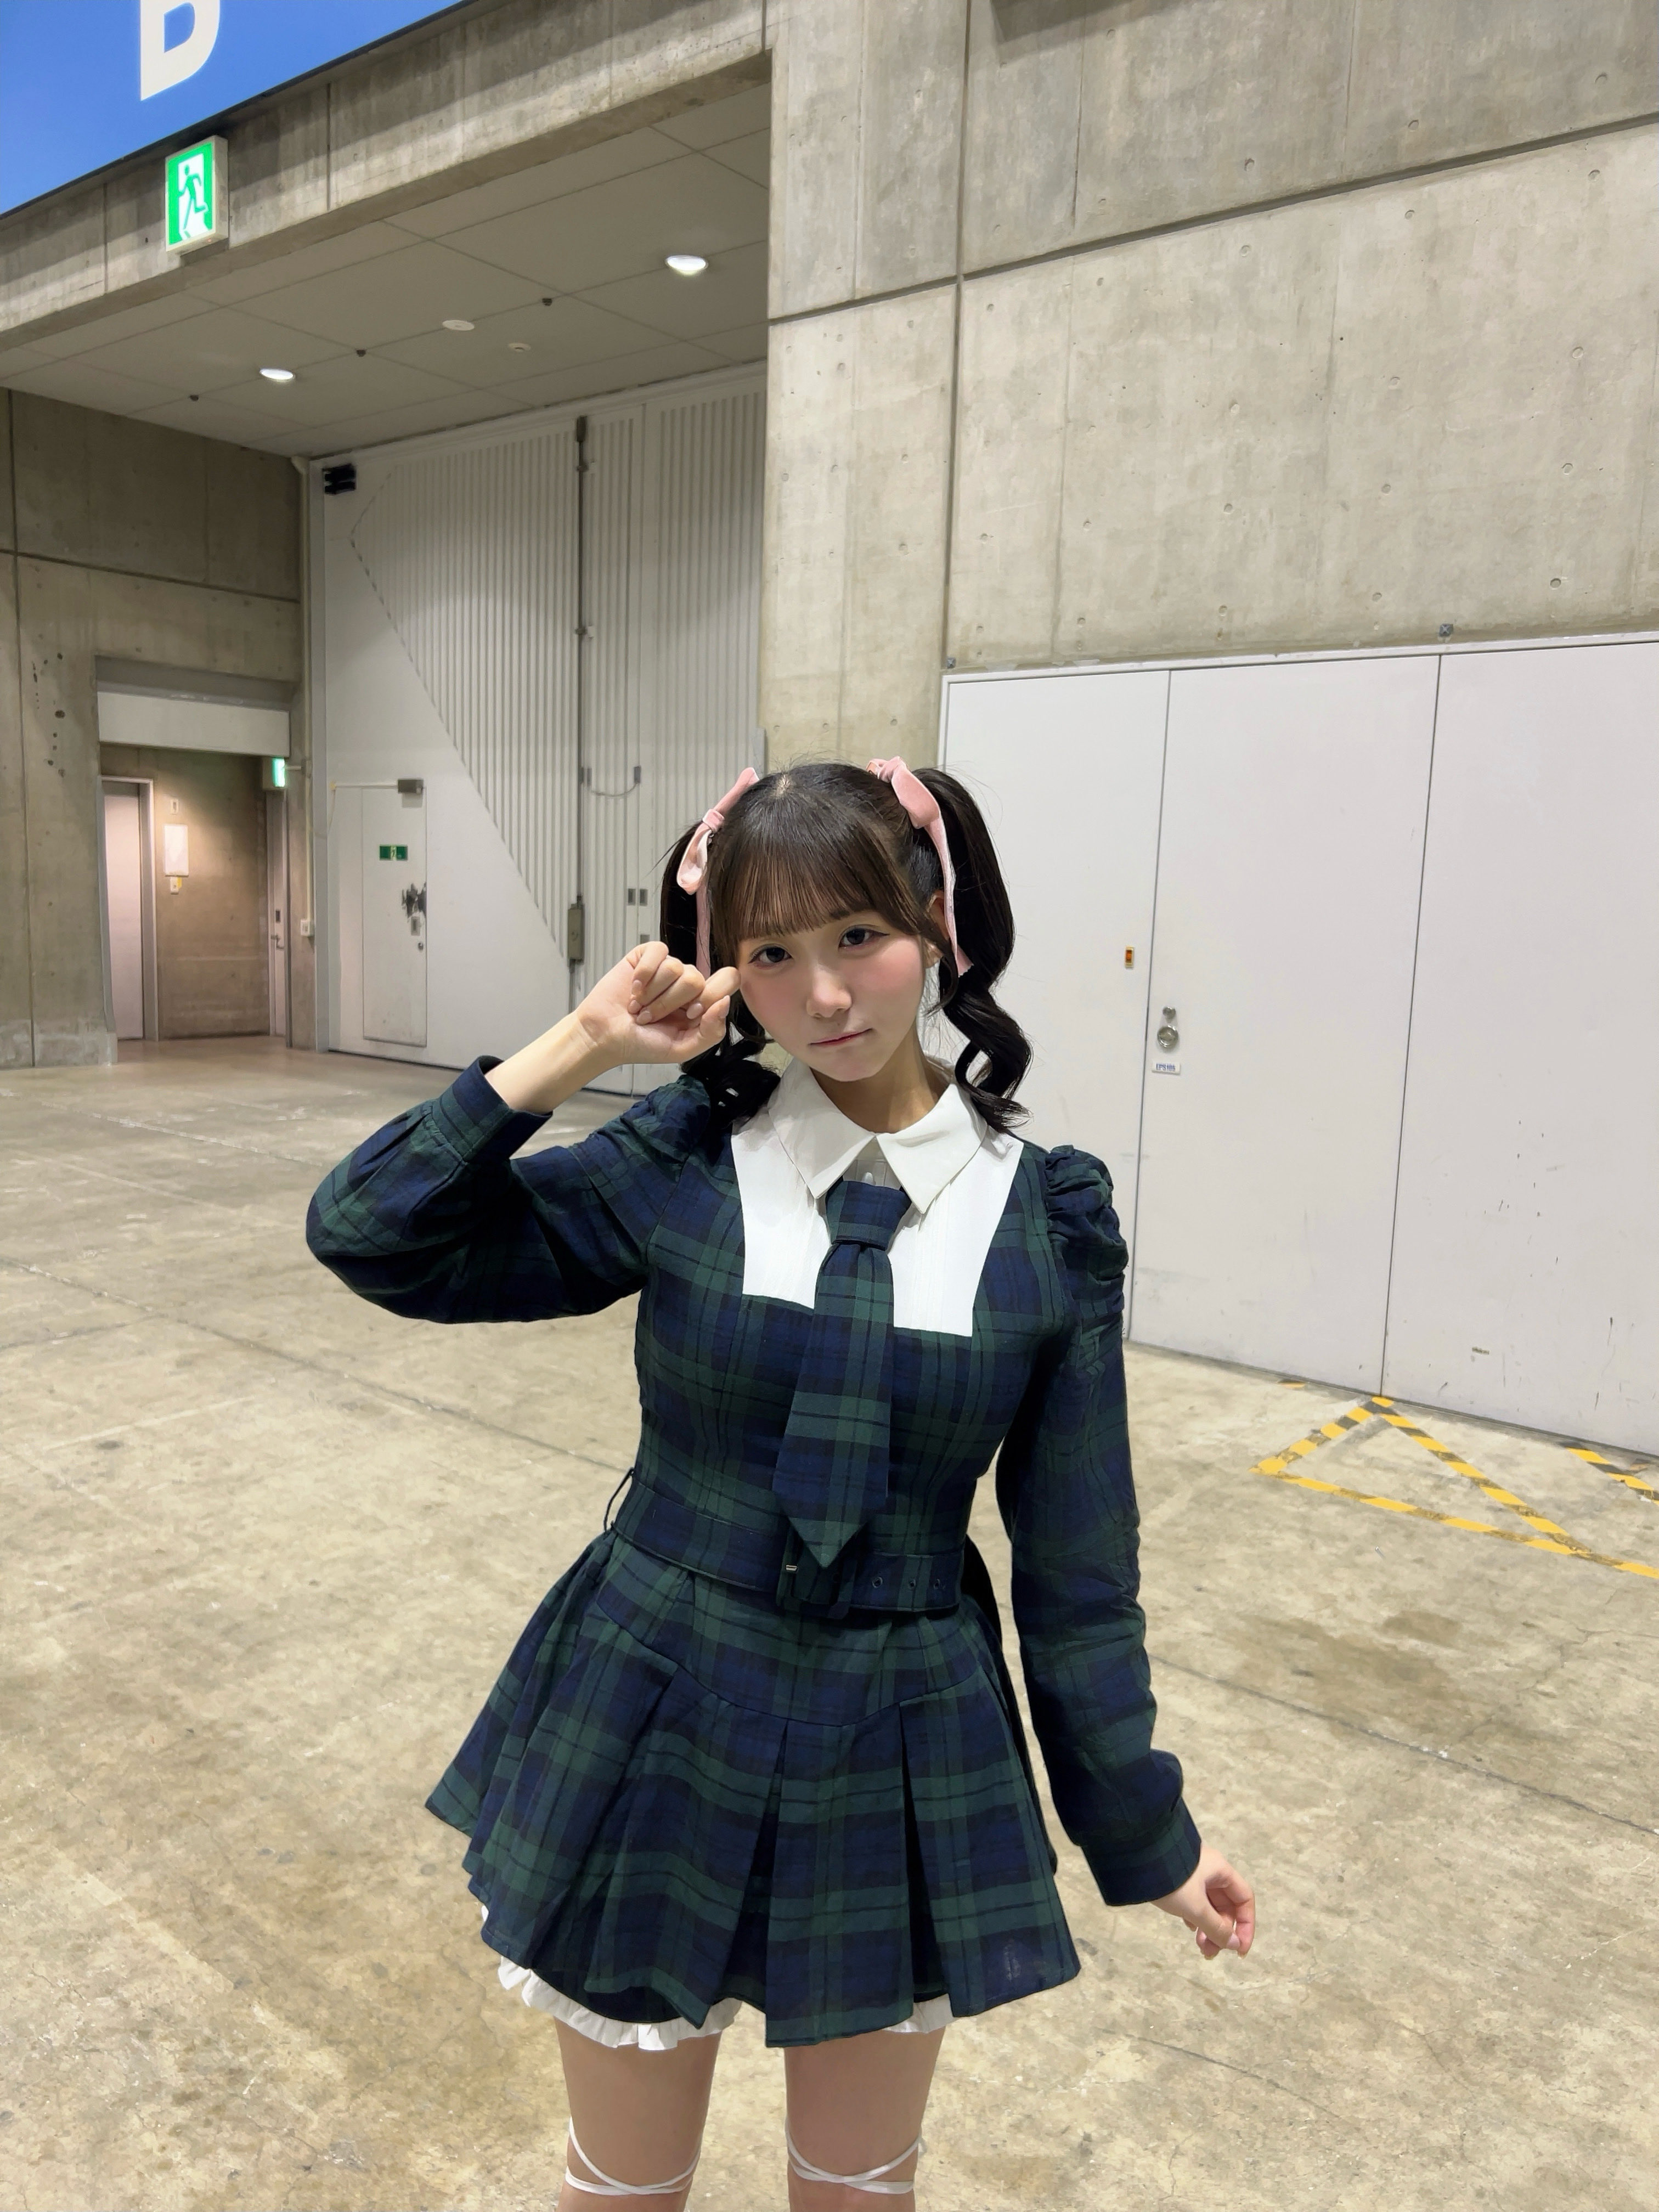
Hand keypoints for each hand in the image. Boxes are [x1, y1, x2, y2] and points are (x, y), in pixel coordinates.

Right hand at [574, 941, 739, 1067]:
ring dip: (652, 994)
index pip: (728, 982)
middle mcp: (687, 983)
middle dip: (670, 1003)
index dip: (710, 997)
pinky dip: (644, 974)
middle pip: (697, 978)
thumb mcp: (681, 1049)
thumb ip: (710, 1032)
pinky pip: (658, 951)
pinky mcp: (646, 956)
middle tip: (652, 1017)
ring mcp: (667, 968)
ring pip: (675, 967)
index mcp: (701, 1003)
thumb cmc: (641, 1044)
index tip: (690, 1014)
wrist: (604, 1036)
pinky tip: (634, 988)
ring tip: (639, 1007)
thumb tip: (724, 1003)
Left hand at [1152, 1843, 1254, 1960]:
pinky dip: (1195, 1918)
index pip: (1244, 1899)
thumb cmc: (1171, 1880)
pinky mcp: (1178, 1880)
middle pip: (1226, 1906)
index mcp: (1220, 1870)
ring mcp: (1193, 1875)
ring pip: (1210, 1906)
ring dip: (1208, 1928)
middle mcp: (1210, 1870)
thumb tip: (1235, 1945)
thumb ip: (1216, 1927)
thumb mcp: (1195, 1906)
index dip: (1246, 1925)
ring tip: (1200, 1948)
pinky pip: (1195, 1902)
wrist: (1133, 1857)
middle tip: (1209, 1953)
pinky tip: (1189, 1927)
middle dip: (1221, 1931)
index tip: (1239, 1950)